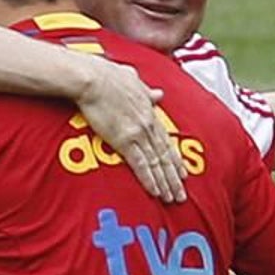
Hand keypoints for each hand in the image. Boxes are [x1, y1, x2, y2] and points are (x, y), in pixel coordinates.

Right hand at [75, 55, 187, 201]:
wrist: (91, 78)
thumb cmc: (107, 75)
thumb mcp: (133, 80)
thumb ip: (147, 91)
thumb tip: (159, 93)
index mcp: (149, 112)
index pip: (166, 140)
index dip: (175, 158)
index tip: (182, 173)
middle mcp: (148, 125)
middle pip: (165, 156)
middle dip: (174, 178)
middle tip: (182, 195)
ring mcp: (138, 133)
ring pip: (157, 163)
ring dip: (165, 183)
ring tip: (172, 199)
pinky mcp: (124, 140)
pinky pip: (140, 165)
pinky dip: (149, 179)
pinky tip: (156, 192)